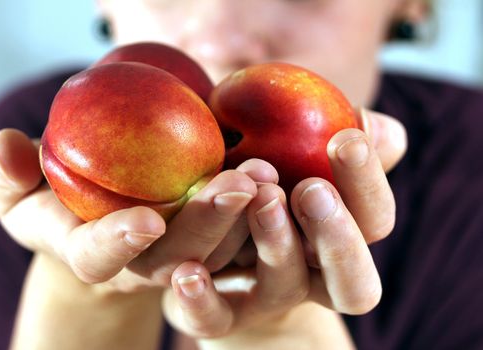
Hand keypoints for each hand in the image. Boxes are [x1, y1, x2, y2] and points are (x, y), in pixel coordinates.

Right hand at [0, 129, 277, 293]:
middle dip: (209, 223)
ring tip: (269, 174)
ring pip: (220, 251)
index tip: (147, 219)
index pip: (100, 258)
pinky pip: (242, 234)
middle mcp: (143, 266)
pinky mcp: (212, 243)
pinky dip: (261, 209)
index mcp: (93, 257)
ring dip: (248, 217)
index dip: (121, 242)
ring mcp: (182, 257)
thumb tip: (8, 146)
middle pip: (178, 258)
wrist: (99, 212)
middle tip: (241, 182)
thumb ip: (7, 176)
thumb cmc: (52, 201)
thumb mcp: (16, 190)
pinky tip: (282, 175)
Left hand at [161, 109, 406, 344]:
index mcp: (338, 235)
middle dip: (337, 235)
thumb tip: (375, 128)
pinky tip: (188, 272)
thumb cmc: (255, 183)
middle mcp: (312, 276)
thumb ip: (327, 137)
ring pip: (283, 286)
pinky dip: (202, 300)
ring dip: (276, 244)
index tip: (344, 140)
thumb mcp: (291, 153)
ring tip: (256, 196)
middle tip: (312, 190)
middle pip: (352, 282)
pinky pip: (213, 320)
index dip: (366, 185)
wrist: (211, 250)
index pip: (374, 221)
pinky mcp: (217, 314)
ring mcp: (266, 300)